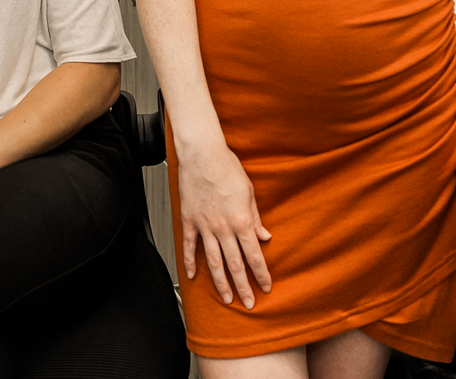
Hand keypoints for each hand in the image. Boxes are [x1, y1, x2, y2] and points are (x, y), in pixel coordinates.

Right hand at [174, 142, 271, 307]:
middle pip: (235, 264)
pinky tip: (192, 276)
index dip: (261, 274)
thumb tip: (264, 236)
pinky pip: (190, 247)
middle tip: (248, 303)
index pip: (254, 255)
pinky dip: (190, 263)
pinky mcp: (189, 220)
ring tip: (226, 297)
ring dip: (221, 282)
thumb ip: (256, 218)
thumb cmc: (226, 167)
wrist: (202, 153)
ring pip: (213, 262)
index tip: (265, 287)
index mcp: (241, 220)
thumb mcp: (249, 192)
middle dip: (243, 286)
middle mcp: (223, 227)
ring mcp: (205, 226)